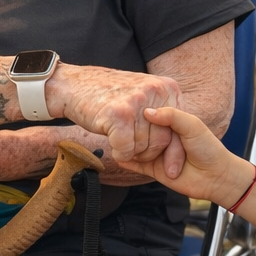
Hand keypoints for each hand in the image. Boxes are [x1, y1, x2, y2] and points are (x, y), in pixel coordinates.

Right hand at [47, 65, 181, 168]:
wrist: (75, 85)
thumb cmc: (109, 94)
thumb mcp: (144, 93)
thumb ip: (164, 109)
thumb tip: (178, 140)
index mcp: (167, 87)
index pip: (180, 128)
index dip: (175, 151)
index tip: (172, 170)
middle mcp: (155, 91)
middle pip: (163, 141)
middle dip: (148, 153)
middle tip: (132, 147)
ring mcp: (137, 102)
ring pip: (143, 147)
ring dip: (130, 152)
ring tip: (119, 138)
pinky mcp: (119, 114)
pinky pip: (126, 150)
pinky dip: (119, 153)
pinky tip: (112, 144)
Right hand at [124, 106, 252, 200]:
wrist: (215, 177)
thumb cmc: (208, 148)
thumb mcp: (192, 125)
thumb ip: (171, 116)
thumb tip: (147, 111)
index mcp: (171, 122)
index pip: (149, 113)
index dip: (140, 111)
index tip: (127, 104)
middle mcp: (161, 136)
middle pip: (140, 130)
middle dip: (133, 130)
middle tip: (122, 125)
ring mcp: (156, 152)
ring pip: (135, 147)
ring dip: (129, 145)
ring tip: (119, 140)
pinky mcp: (153, 169)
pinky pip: (135, 164)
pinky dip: (126, 160)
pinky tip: (118, 155)